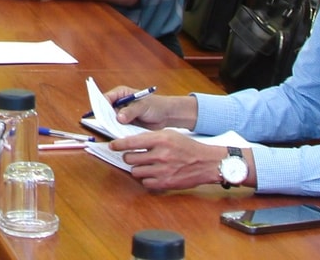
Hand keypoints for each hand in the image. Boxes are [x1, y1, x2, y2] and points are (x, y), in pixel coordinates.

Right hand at [101, 86, 191, 129]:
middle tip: (107, 125)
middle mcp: (119, 103)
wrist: (166, 116)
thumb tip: (119, 117)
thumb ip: (130, 111)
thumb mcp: (143, 106)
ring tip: (114, 131)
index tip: (101, 115)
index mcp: (121, 93)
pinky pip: (118, 127)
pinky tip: (119, 134)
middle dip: (106, 117)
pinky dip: (118, 131)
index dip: (101, 106)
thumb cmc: (156, 106)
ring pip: (111, 120)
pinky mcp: (126, 123)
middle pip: (106, 110)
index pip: (106, 98)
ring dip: (112, 125)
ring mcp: (122, 114)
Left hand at [111, 128, 231, 191]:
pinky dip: (147, 179)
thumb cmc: (187, 147)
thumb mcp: (169, 134)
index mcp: (160, 139)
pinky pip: (145, 182)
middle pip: (130, 158)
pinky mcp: (166, 183)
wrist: (207, 163)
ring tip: (146, 164)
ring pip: (135, 171)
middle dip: (129, 157)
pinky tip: (154, 173)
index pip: (131, 142)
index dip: (118, 144)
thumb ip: (150, 137)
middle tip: (134, 156)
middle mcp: (160, 155)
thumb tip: (129, 142)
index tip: (112, 146)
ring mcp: (163, 171)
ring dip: (138, 168)